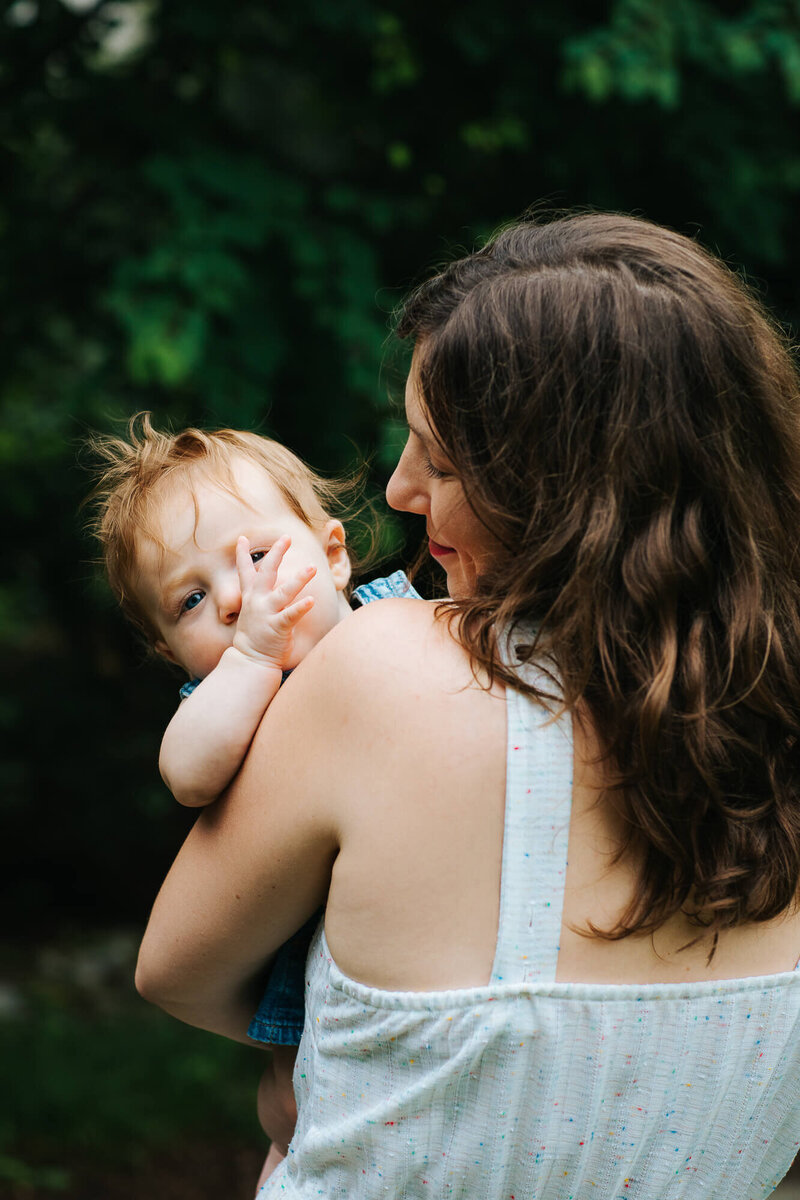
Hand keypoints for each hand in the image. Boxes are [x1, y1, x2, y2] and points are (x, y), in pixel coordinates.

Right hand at [233, 535, 315, 669]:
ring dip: (299, 579)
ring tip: (312, 567)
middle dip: (276, 553)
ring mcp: (267, 614)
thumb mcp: (252, 613)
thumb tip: (264, 588)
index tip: (242, 538)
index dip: (242, 555)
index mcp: (251, 598)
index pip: (245, 572)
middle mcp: (257, 602)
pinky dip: (301, 608)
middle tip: (286, 537)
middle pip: (267, 572)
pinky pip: (291, 615)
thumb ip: (258, 599)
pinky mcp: (278, 627)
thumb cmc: (255, 638)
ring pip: (284, 592)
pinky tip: (312, 601)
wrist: (249, 661)